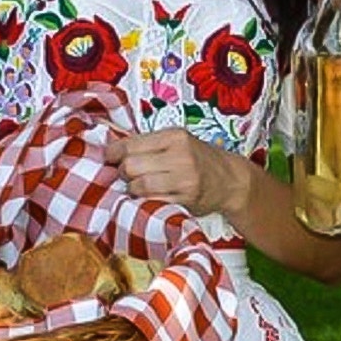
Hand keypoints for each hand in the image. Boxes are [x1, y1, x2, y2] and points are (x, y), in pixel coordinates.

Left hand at [105, 128, 250, 218]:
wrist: (230, 180)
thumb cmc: (197, 159)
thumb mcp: (177, 142)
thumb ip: (148, 145)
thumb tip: (110, 153)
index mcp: (174, 136)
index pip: (129, 145)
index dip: (113, 154)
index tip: (110, 159)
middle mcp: (180, 156)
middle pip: (130, 167)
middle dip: (124, 173)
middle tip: (130, 176)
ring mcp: (184, 179)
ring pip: (138, 187)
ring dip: (134, 190)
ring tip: (141, 188)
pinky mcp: (186, 200)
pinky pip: (152, 203)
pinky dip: (146, 203)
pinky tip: (152, 199)